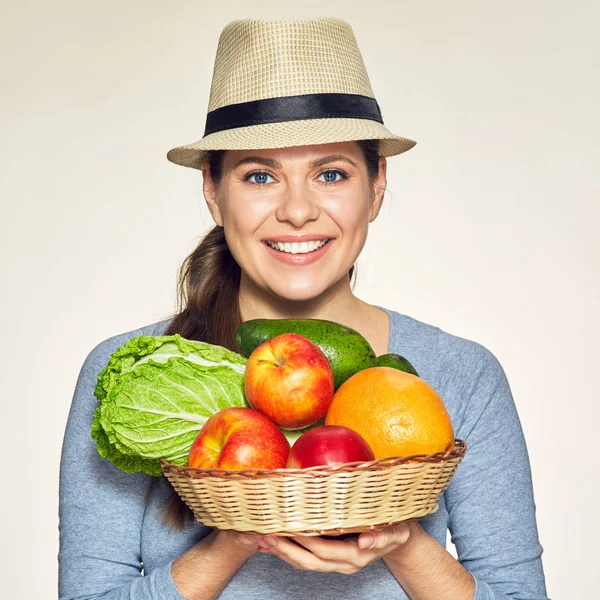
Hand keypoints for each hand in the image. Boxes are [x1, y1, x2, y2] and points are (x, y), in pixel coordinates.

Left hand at [256, 522, 417, 573]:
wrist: (398, 540)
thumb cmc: (397, 530)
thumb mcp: (397, 531)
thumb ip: (383, 536)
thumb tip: (366, 540)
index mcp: (356, 555)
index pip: (323, 550)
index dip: (303, 540)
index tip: (286, 526)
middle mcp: (344, 563)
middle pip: (309, 561)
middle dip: (286, 550)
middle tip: (266, 536)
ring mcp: (336, 563)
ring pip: (304, 562)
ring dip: (283, 552)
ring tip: (263, 539)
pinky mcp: (331, 558)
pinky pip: (306, 558)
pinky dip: (289, 551)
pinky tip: (275, 541)